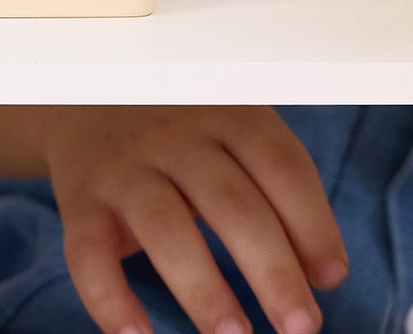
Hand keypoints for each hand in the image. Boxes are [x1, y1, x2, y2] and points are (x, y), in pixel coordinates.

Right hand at [38, 106, 346, 333]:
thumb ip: (276, 192)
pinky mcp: (82, 200)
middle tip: (301, 327)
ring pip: (166, 227)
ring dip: (204, 289)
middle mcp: (175, 135)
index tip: (330, 278)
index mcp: (225, 113)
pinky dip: (110, 300)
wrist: (84, 101)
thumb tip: (325, 273)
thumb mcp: (230, 137)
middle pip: (231, 202)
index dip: (312, 223)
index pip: (280, 165)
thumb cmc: (181, 134)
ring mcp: (125, 167)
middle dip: (272, 270)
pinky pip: (88, 253)